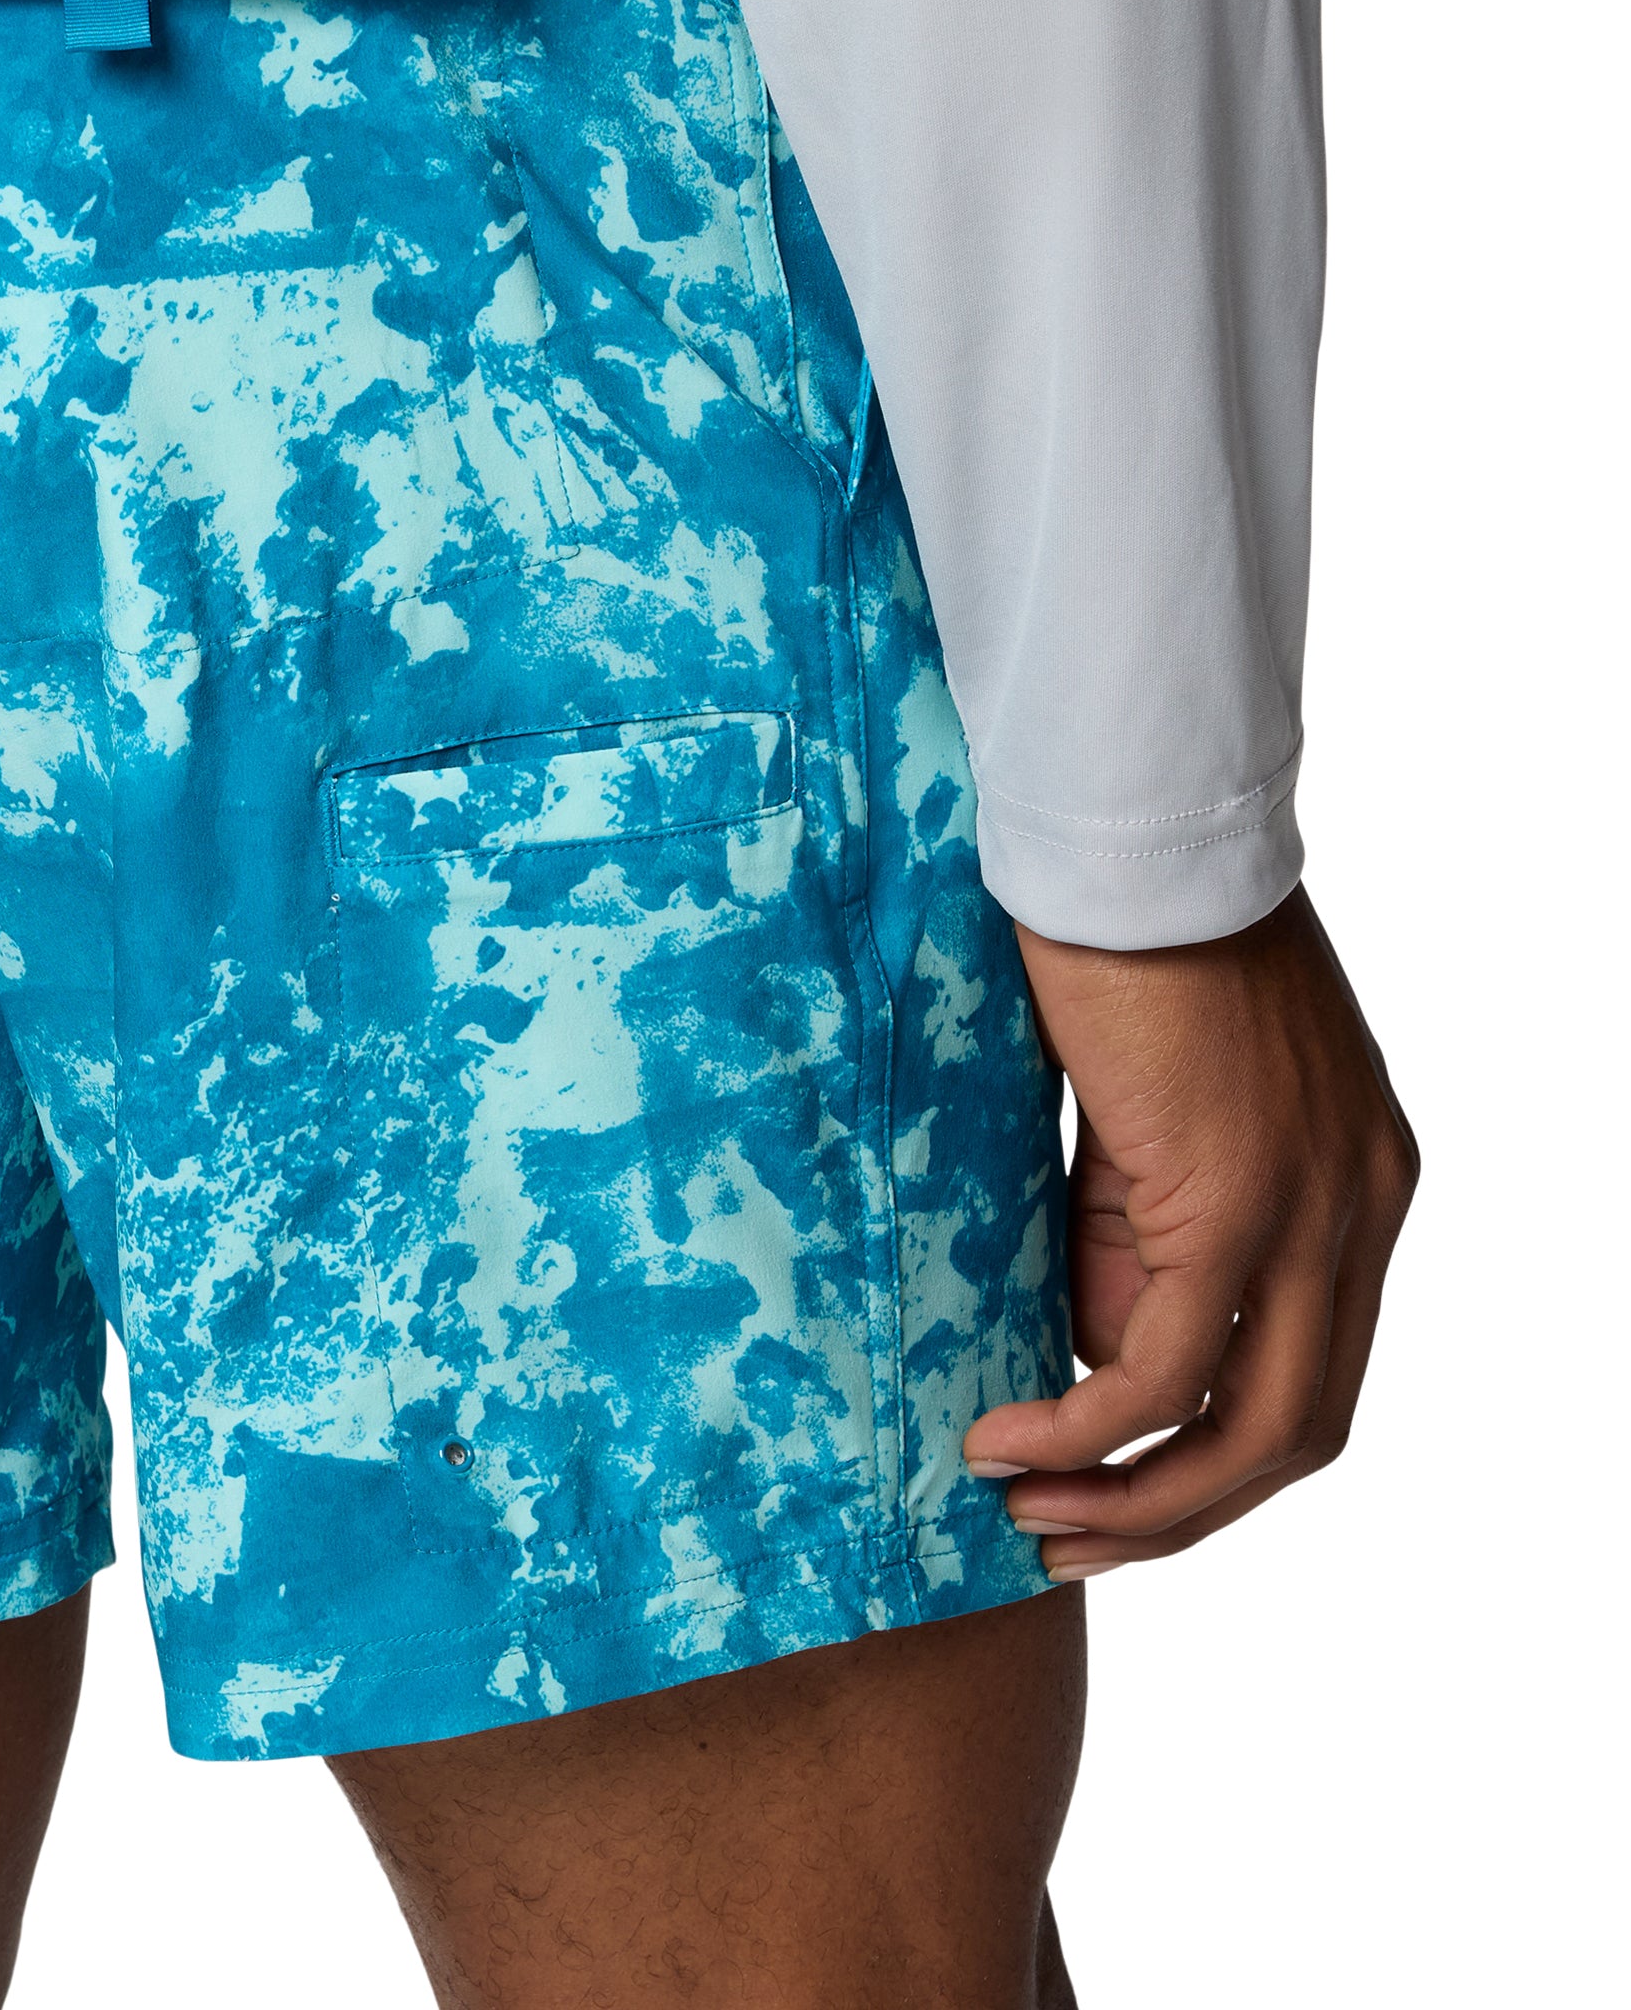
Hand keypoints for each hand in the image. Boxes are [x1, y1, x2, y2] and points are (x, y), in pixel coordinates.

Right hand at [964, 885, 1418, 1578]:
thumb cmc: (1118, 935)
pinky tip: (1009, 1440)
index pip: (1308, 1372)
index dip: (1208, 1451)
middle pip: (1299, 1433)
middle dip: (1178, 1512)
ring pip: (1252, 1427)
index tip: (1104, 1482)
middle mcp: (1364, 1210)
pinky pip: (1167, 1365)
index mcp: (1358, 1182)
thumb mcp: (1147, 1110)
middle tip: (1068, 1539)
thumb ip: (1141, 1220)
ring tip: (1029, 1514)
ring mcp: (1319, 1210)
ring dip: (1135, 1497)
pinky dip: (1085, 1425)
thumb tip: (1086, 1338)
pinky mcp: (1244, 1196)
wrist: (1125, 835)